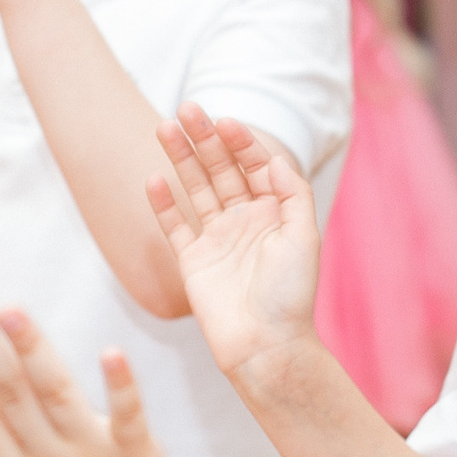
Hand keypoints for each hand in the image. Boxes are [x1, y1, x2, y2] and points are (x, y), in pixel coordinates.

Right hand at [147, 103, 322, 382]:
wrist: (265, 346)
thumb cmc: (290, 296)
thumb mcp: (303, 237)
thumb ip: (291, 194)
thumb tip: (272, 157)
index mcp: (273, 212)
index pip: (254, 165)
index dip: (239, 142)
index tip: (223, 122)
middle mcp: (244, 220)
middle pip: (221, 170)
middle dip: (204, 139)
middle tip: (186, 110)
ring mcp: (217, 239)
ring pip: (195, 189)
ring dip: (180, 159)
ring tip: (163, 128)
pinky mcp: (193, 260)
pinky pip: (175, 225)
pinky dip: (163, 203)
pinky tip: (153, 179)